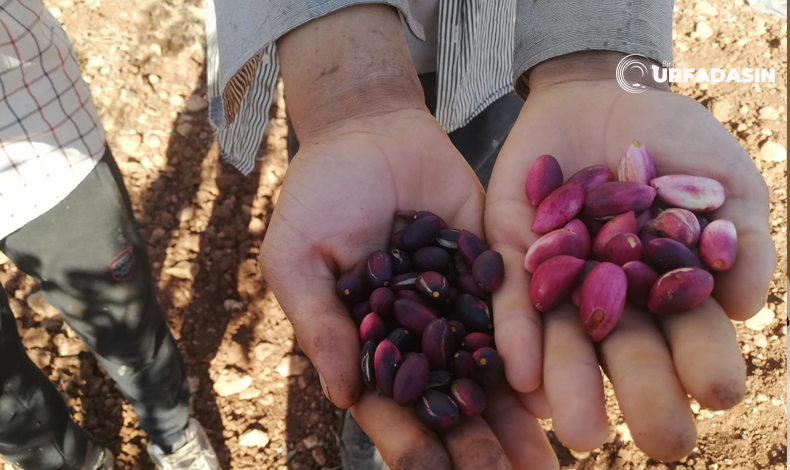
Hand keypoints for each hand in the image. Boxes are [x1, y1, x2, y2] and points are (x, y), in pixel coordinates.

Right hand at [260, 5, 557, 468]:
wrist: (371, 129)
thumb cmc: (319, 193)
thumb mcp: (299, 255)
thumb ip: (319, 322)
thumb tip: (342, 395)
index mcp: (369, 341)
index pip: (391, 404)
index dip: (411, 442)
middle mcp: (420, 335)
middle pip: (451, 401)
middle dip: (478, 444)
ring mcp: (459, 304)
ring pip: (490, 372)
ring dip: (516, 418)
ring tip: (547, 459)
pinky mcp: (492, 269)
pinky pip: (515, 315)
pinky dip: (534, 352)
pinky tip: (556, 388)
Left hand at [485, 51, 775, 460]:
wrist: (598, 93)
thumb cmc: (671, 137)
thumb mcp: (719, 175)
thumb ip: (738, 236)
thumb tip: (745, 306)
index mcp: (667, 290)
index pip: (690, 334)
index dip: (705, 362)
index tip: (718, 394)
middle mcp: (613, 298)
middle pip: (629, 351)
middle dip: (646, 393)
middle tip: (665, 442)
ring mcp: (560, 283)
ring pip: (567, 341)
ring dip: (573, 384)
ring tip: (580, 431)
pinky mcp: (512, 261)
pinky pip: (512, 304)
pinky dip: (518, 336)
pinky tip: (521, 375)